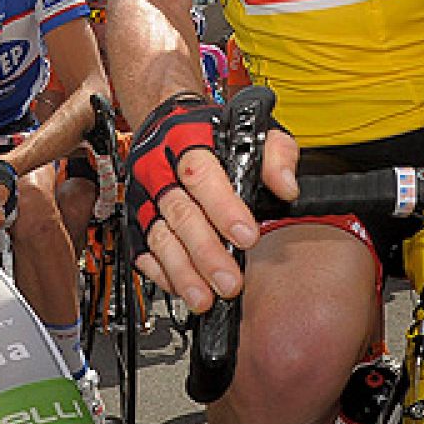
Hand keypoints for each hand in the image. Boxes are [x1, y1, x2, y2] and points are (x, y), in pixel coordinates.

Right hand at [125, 93, 298, 312]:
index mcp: (189, 141)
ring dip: (182, 270)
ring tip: (204, 297)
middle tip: (229, 281)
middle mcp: (161, 169)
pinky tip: (180, 287)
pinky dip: (160, 271)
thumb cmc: (215, 133)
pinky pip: (143, 248)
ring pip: (159, 235)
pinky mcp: (137, 217)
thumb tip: (286, 186)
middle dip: (205, 251)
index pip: (202, 175)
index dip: (223, 207)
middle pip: (179, 212)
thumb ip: (276, 155)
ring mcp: (146, 195)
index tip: (246, 236)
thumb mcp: (254, 132)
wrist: (171, 126)